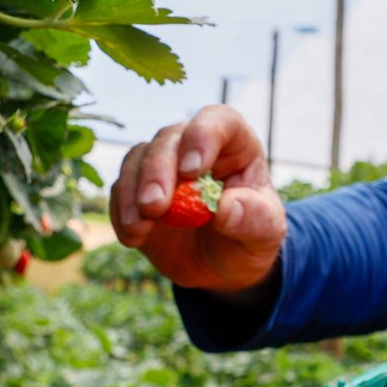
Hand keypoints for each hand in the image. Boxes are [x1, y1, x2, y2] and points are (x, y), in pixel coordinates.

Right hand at [109, 105, 285, 294]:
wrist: (224, 266)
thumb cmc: (251, 237)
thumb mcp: (265, 233)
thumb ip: (253, 219)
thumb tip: (225, 209)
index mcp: (234, 144)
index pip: (217, 120)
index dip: (202, 136)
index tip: (192, 170)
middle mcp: (193, 146)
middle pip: (168, 139)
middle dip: (157, 170)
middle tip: (155, 205)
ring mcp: (163, 166)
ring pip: (137, 158)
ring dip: (133, 191)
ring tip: (140, 226)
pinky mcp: (138, 191)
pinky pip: (121, 189)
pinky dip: (122, 212)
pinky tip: (134, 238)